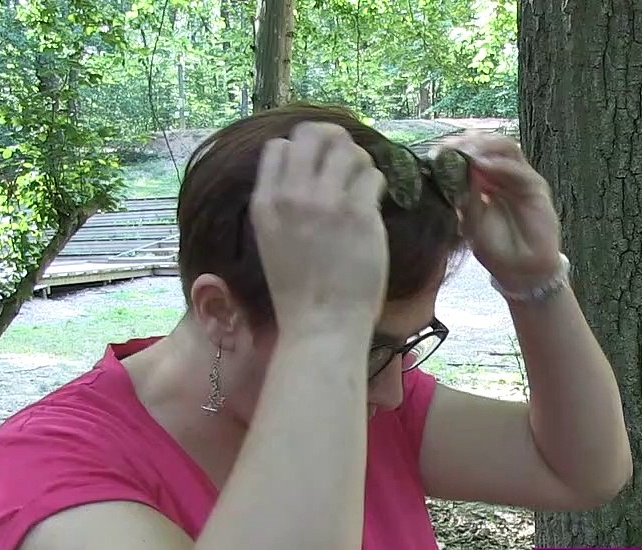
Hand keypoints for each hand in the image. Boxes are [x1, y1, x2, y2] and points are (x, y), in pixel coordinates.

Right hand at [250, 122, 388, 328]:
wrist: (321, 323)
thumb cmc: (299, 290)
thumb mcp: (272, 240)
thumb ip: (282, 204)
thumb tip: (305, 172)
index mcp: (265, 203)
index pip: (278, 146)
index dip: (300, 149)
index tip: (317, 164)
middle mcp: (292, 196)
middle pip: (312, 134)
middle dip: (333, 140)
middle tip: (345, 158)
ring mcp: (327, 203)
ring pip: (348, 149)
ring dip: (359, 160)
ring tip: (361, 182)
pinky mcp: (359, 214)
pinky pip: (372, 175)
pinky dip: (376, 182)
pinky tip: (373, 202)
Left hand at [438, 134, 561, 292]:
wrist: (521, 272)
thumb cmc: (495, 249)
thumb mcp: (470, 222)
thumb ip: (465, 196)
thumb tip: (453, 169)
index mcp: (484, 181)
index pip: (471, 153)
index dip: (453, 148)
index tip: (435, 153)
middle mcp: (502, 175)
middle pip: (487, 144)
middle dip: (467, 142)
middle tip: (449, 147)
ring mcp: (520, 179)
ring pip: (505, 147)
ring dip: (484, 146)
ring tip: (465, 152)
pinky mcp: (536, 187)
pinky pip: (518, 170)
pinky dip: (500, 164)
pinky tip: (482, 166)